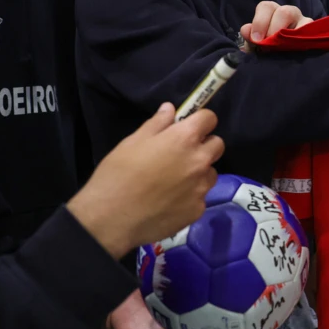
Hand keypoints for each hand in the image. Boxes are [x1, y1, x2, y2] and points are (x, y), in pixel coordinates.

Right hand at [67, 104, 224, 259]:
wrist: (111, 218)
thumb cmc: (118, 174)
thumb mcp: (132, 142)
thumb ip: (157, 124)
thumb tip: (170, 109)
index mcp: (184, 139)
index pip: (209, 118)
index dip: (199, 120)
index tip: (188, 126)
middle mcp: (199, 161)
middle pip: (217, 145)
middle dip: (203, 145)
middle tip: (181, 153)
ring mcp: (201, 188)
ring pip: (210, 173)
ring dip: (198, 172)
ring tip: (174, 181)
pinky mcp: (197, 210)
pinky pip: (200, 197)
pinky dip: (190, 196)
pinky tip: (169, 202)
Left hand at [241, 2, 311, 46]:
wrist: (280, 62)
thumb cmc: (266, 47)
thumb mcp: (256, 44)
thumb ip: (249, 38)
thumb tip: (246, 30)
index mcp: (271, 11)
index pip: (266, 7)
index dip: (260, 22)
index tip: (255, 39)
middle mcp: (288, 12)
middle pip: (284, 12)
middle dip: (275, 29)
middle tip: (268, 46)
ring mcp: (303, 21)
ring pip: (302, 21)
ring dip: (291, 37)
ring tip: (283, 50)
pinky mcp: (313, 33)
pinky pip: (312, 33)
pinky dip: (304, 42)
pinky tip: (295, 51)